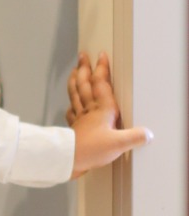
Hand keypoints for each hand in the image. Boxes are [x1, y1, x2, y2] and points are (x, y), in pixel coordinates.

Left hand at [66, 50, 151, 178]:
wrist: (67, 159)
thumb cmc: (90, 149)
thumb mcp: (118, 143)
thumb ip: (134, 137)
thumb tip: (147, 134)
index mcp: (102, 109)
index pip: (101, 83)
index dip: (101, 69)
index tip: (101, 56)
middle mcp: (89, 110)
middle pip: (84, 84)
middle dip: (84, 69)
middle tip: (82, 57)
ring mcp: (80, 118)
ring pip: (76, 94)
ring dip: (75, 81)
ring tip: (73, 72)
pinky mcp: (73, 129)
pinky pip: (72, 113)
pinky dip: (71, 107)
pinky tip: (70, 106)